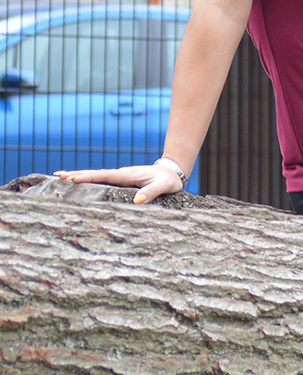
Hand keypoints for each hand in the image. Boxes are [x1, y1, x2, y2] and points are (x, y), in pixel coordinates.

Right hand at [53, 164, 182, 204]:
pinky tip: (79, 183)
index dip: (89, 177)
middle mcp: (121, 174)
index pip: (105, 176)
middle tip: (58, 176)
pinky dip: (89, 180)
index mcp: (128, 175)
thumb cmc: (168, 181)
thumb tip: (137, 201)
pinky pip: (102, 181)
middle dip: (78, 175)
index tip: (74, 179)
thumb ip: (151, 192)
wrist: (172, 173)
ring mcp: (120, 177)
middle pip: (96, 174)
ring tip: (61, 177)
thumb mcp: (163, 187)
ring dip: (80, 176)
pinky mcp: (121, 181)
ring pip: (97, 177)